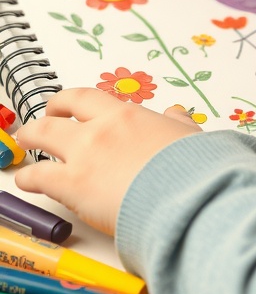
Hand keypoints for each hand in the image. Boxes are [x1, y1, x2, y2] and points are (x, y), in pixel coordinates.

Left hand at [15, 89, 201, 234]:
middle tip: (38, 125)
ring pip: (43, 136)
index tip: (66, 106)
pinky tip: (24, 182)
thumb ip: (177, 124)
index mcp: (127, 115)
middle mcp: (100, 129)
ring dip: (30, 138)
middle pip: (58, 114)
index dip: (71, 101)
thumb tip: (175, 114)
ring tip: (24, 144)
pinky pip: (39, 177)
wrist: (188, 194)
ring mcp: (84, 155)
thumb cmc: (192, 168)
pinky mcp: (73, 185)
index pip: (88, 98)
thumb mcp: (189, 136)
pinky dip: (28, 178)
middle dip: (45, 116)